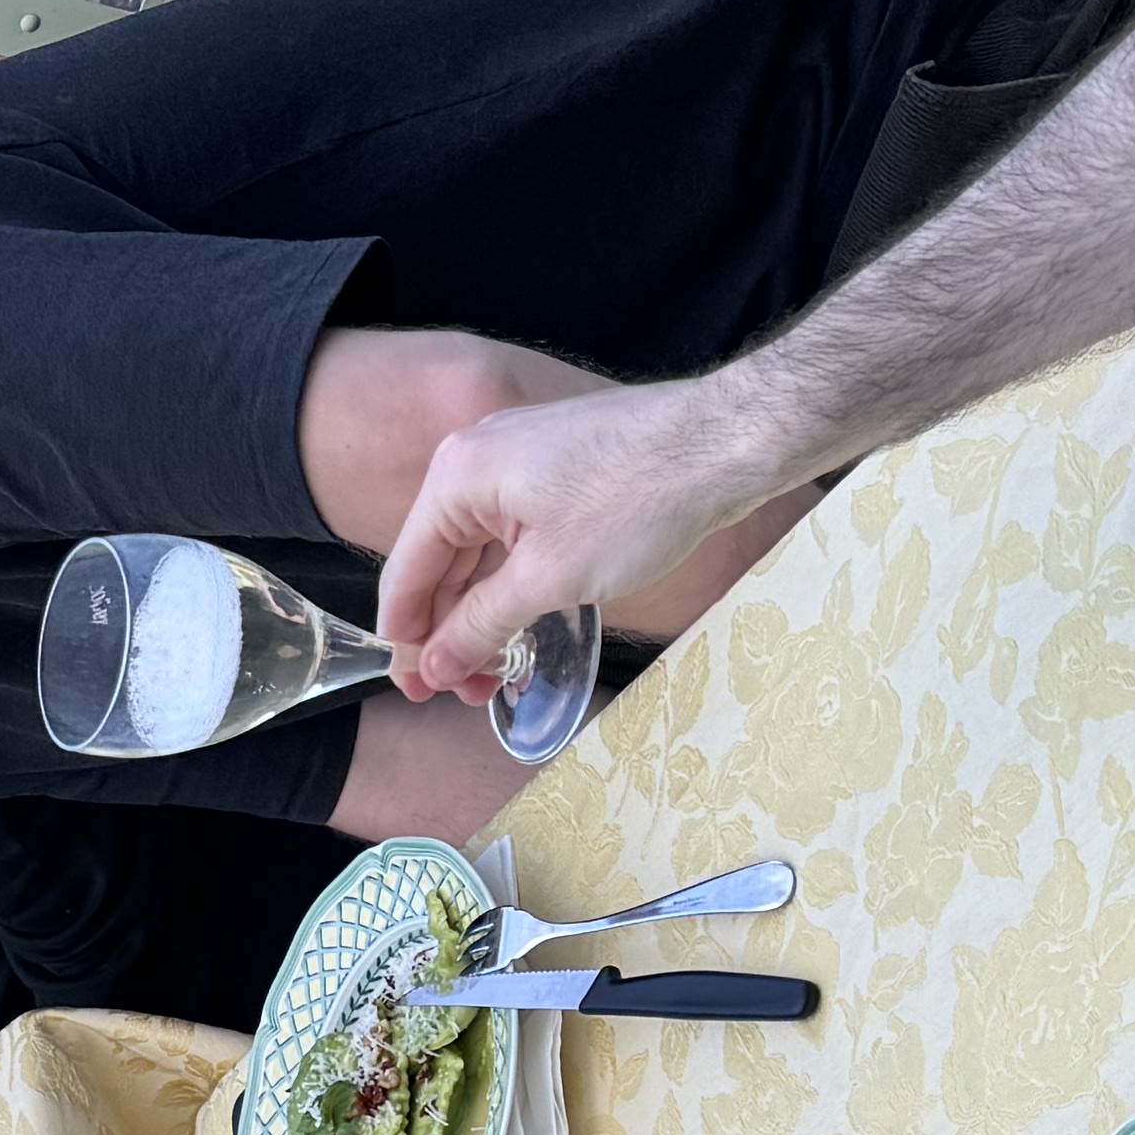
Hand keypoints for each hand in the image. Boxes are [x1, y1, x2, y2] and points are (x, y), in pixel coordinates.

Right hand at [372, 377, 760, 700]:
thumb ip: (481, 626)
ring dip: (481, 612)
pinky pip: (511, 532)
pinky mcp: (555, 466)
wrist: (728, 441)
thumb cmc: (639, 501)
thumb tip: (436, 668)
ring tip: (492, 672)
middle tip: (459, 693)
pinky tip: (520, 622)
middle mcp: (476, 458)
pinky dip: (510, 580)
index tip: (416, 692)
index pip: (407, 572)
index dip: (407, 640)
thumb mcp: (549, 579)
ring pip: (478, 551)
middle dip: (447, 632)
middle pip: (439, 562)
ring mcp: (517, 457)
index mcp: (457, 477)